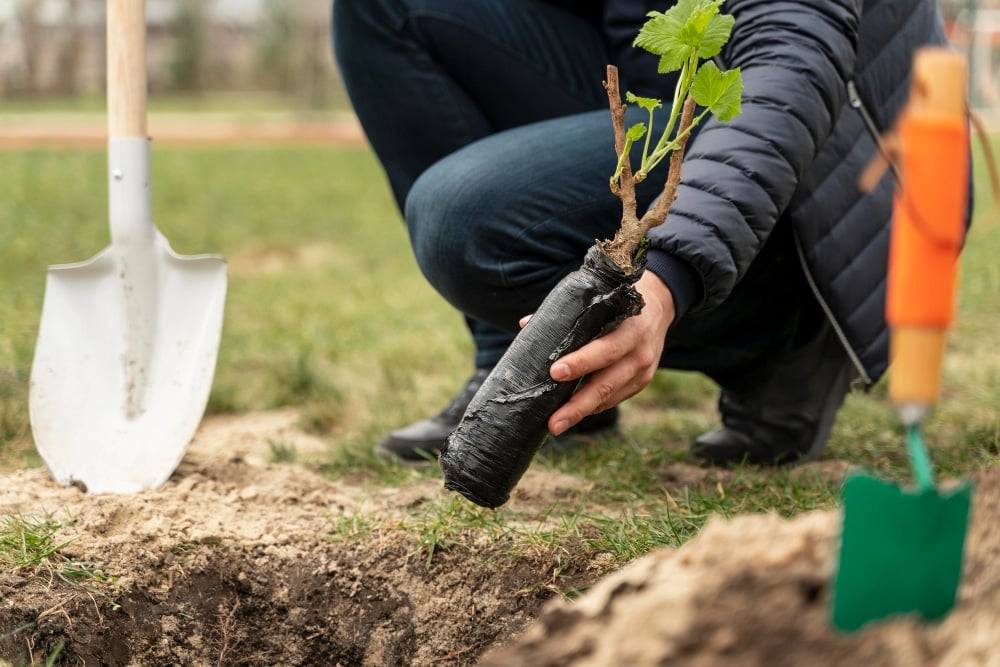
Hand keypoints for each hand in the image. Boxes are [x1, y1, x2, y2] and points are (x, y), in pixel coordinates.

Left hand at [541, 271, 676, 435]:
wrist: (660, 305)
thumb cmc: (617, 301)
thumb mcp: (599, 300)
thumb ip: (567, 314)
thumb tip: (526, 325)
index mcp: (629, 327)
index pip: (605, 349)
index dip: (581, 363)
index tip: (554, 373)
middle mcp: (639, 351)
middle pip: (606, 383)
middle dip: (577, 404)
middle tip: (552, 422)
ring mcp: (643, 370)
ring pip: (609, 396)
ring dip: (581, 412)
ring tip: (555, 425)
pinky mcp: (641, 382)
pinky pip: (614, 398)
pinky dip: (593, 406)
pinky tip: (574, 412)